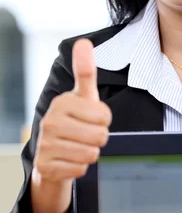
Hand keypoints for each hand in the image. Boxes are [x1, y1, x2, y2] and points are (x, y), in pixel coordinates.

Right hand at [33, 38, 111, 184]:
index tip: (92, 118)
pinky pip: (80, 170)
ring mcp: (45, 145)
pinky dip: (79, 168)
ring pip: (91, 154)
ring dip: (90, 154)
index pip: (105, 116)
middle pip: (100, 137)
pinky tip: (69, 160)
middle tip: (87, 135)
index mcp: (62, 102)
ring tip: (79, 146)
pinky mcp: (45, 166)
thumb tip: (84, 42)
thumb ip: (86, 71)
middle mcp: (50, 121)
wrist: (52, 154)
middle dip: (99, 139)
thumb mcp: (83, 97)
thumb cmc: (74, 121)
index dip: (104, 120)